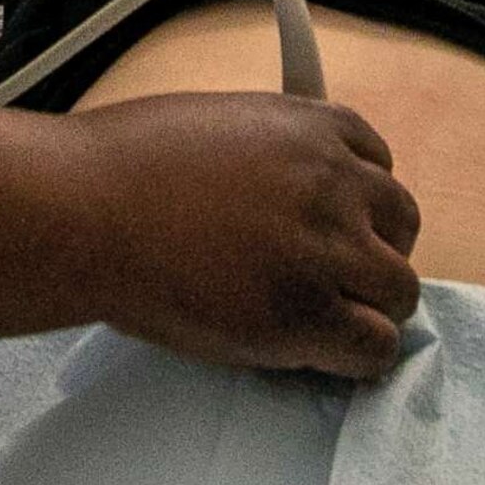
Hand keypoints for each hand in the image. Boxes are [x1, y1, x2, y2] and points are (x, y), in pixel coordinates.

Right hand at [71, 91, 422, 380]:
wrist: (82, 211)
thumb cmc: (121, 166)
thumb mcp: (215, 127)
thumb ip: (269, 156)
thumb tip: (285, 197)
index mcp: (310, 126)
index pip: (380, 165)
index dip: (358, 202)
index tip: (334, 226)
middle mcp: (334, 181)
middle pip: (403, 223)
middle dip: (372, 250)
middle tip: (328, 278)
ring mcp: (325, 248)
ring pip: (398, 290)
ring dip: (367, 306)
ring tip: (320, 322)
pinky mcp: (306, 314)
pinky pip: (374, 347)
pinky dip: (356, 357)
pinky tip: (316, 354)